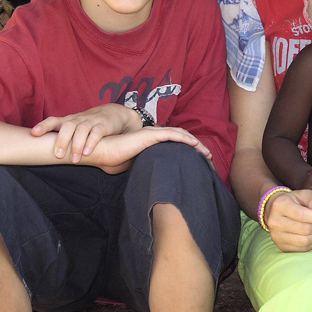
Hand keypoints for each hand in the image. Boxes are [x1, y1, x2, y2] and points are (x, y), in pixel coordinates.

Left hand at [32, 104, 139, 162]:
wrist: (115, 114)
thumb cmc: (90, 124)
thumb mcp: (75, 127)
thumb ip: (61, 135)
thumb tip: (40, 150)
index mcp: (69, 120)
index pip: (54, 120)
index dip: (44, 126)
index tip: (34, 133)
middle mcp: (79, 120)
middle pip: (68, 126)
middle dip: (62, 141)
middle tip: (59, 156)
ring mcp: (92, 121)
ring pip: (82, 130)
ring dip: (77, 145)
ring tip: (75, 160)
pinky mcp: (104, 125)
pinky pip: (97, 133)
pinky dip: (91, 142)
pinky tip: (87, 153)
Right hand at [84, 125, 211, 172]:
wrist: (103, 152)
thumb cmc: (115, 159)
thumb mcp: (136, 164)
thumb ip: (147, 166)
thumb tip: (157, 178)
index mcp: (152, 141)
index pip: (175, 142)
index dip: (188, 149)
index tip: (199, 160)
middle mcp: (154, 134)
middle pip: (182, 137)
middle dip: (197, 146)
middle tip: (208, 156)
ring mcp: (153, 133)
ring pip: (181, 134)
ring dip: (195, 143)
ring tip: (206, 152)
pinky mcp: (150, 135)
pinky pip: (172, 134)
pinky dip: (185, 138)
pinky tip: (195, 144)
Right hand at [263, 188, 311, 252]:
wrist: (275, 210)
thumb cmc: (293, 200)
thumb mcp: (303, 194)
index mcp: (280, 205)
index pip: (302, 215)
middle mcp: (275, 222)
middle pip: (305, 229)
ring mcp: (276, 236)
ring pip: (304, 241)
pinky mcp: (281, 246)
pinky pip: (302, 248)